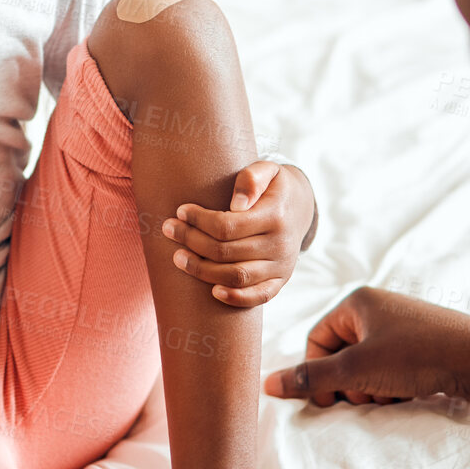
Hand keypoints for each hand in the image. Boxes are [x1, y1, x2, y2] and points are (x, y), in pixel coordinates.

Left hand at [162, 160, 315, 306]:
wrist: (301, 207)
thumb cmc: (274, 186)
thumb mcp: (268, 170)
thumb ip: (251, 178)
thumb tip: (237, 204)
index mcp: (275, 216)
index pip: (228, 225)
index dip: (200, 220)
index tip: (180, 211)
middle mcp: (280, 244)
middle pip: (226, 251)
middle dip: (192, 241)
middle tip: (169, 230)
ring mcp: (281, 266)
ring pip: (236, 276)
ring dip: (203, 270)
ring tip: (178, 257)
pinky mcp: (280, 281)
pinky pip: (259, 296)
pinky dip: (236, 298)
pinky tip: (213, 292)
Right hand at [262, 286, 469, 419]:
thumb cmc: (417, 357)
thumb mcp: (358, 371)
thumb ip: (312, 379)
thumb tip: (267, 385)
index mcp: (356, 302)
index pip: (316, 340)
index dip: (319, 374)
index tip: (332, 402)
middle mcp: (377, 306)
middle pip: (341, 353)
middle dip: (349, 383)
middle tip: (368, 398)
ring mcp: (402, 322)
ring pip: (367, 363)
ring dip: (371, 388)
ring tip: (391, 397)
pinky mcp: (423, 340)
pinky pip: (391, 365)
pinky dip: (392, 384)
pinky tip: (408, 394)